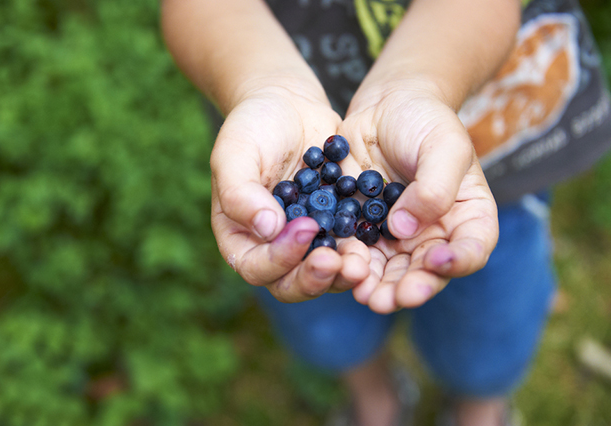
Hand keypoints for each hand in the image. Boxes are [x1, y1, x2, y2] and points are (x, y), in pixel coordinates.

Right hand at [210, 81, 371, 301]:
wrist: (288, 104)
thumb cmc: (252, 126)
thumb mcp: (234, 153)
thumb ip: (241, 193)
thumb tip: (267, 230)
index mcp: (241, 238)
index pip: (257, 267)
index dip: (280, 259)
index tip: (305, 229)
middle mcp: (273, 247)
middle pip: (292, 283)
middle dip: (315, 277)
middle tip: (337, 262)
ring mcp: (307, 239)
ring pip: (325, 272)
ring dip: (342, 271)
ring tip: (361, 259)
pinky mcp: (335, 226)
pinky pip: (349, 246)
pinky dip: (362, 248)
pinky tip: (377, 238)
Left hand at [337, 79, 498, 312]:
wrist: (387, 104)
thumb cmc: (426, 120)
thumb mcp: (443, 145)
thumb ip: (434, 187)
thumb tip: (405, 229)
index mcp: (466, 216)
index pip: (471, 248)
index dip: (458, 261)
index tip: (438, 262)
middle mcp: (432, 233)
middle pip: (425, 271)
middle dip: (407, 288)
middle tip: (390, 299)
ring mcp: (395, 234)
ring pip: (388, 269)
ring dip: (375, 285)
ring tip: (363, 294)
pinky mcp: (361, 226)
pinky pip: (355, 250)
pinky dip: (347, 261)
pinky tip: (336, 266)